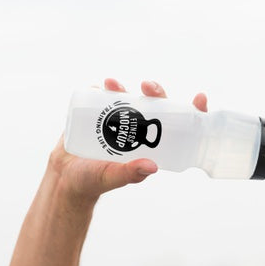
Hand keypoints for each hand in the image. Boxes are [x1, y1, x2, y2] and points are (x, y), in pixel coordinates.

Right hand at [48, 79, 207, 203]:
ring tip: (111, 83)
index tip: (200, 98)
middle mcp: (138, 130)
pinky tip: (99, 87)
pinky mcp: (97, 114)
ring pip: (129, 97)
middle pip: (155, 105)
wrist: (64, 177)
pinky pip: (103, 96)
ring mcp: (118, 120)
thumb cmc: (93, 181)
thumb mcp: (112, 177)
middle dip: (156, 92)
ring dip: (124, 87)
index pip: (179, 126)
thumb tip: (152, 166)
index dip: (193, 111)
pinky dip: (102, 88)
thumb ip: (130, 173)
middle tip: (147, 87)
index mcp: (151, 145)